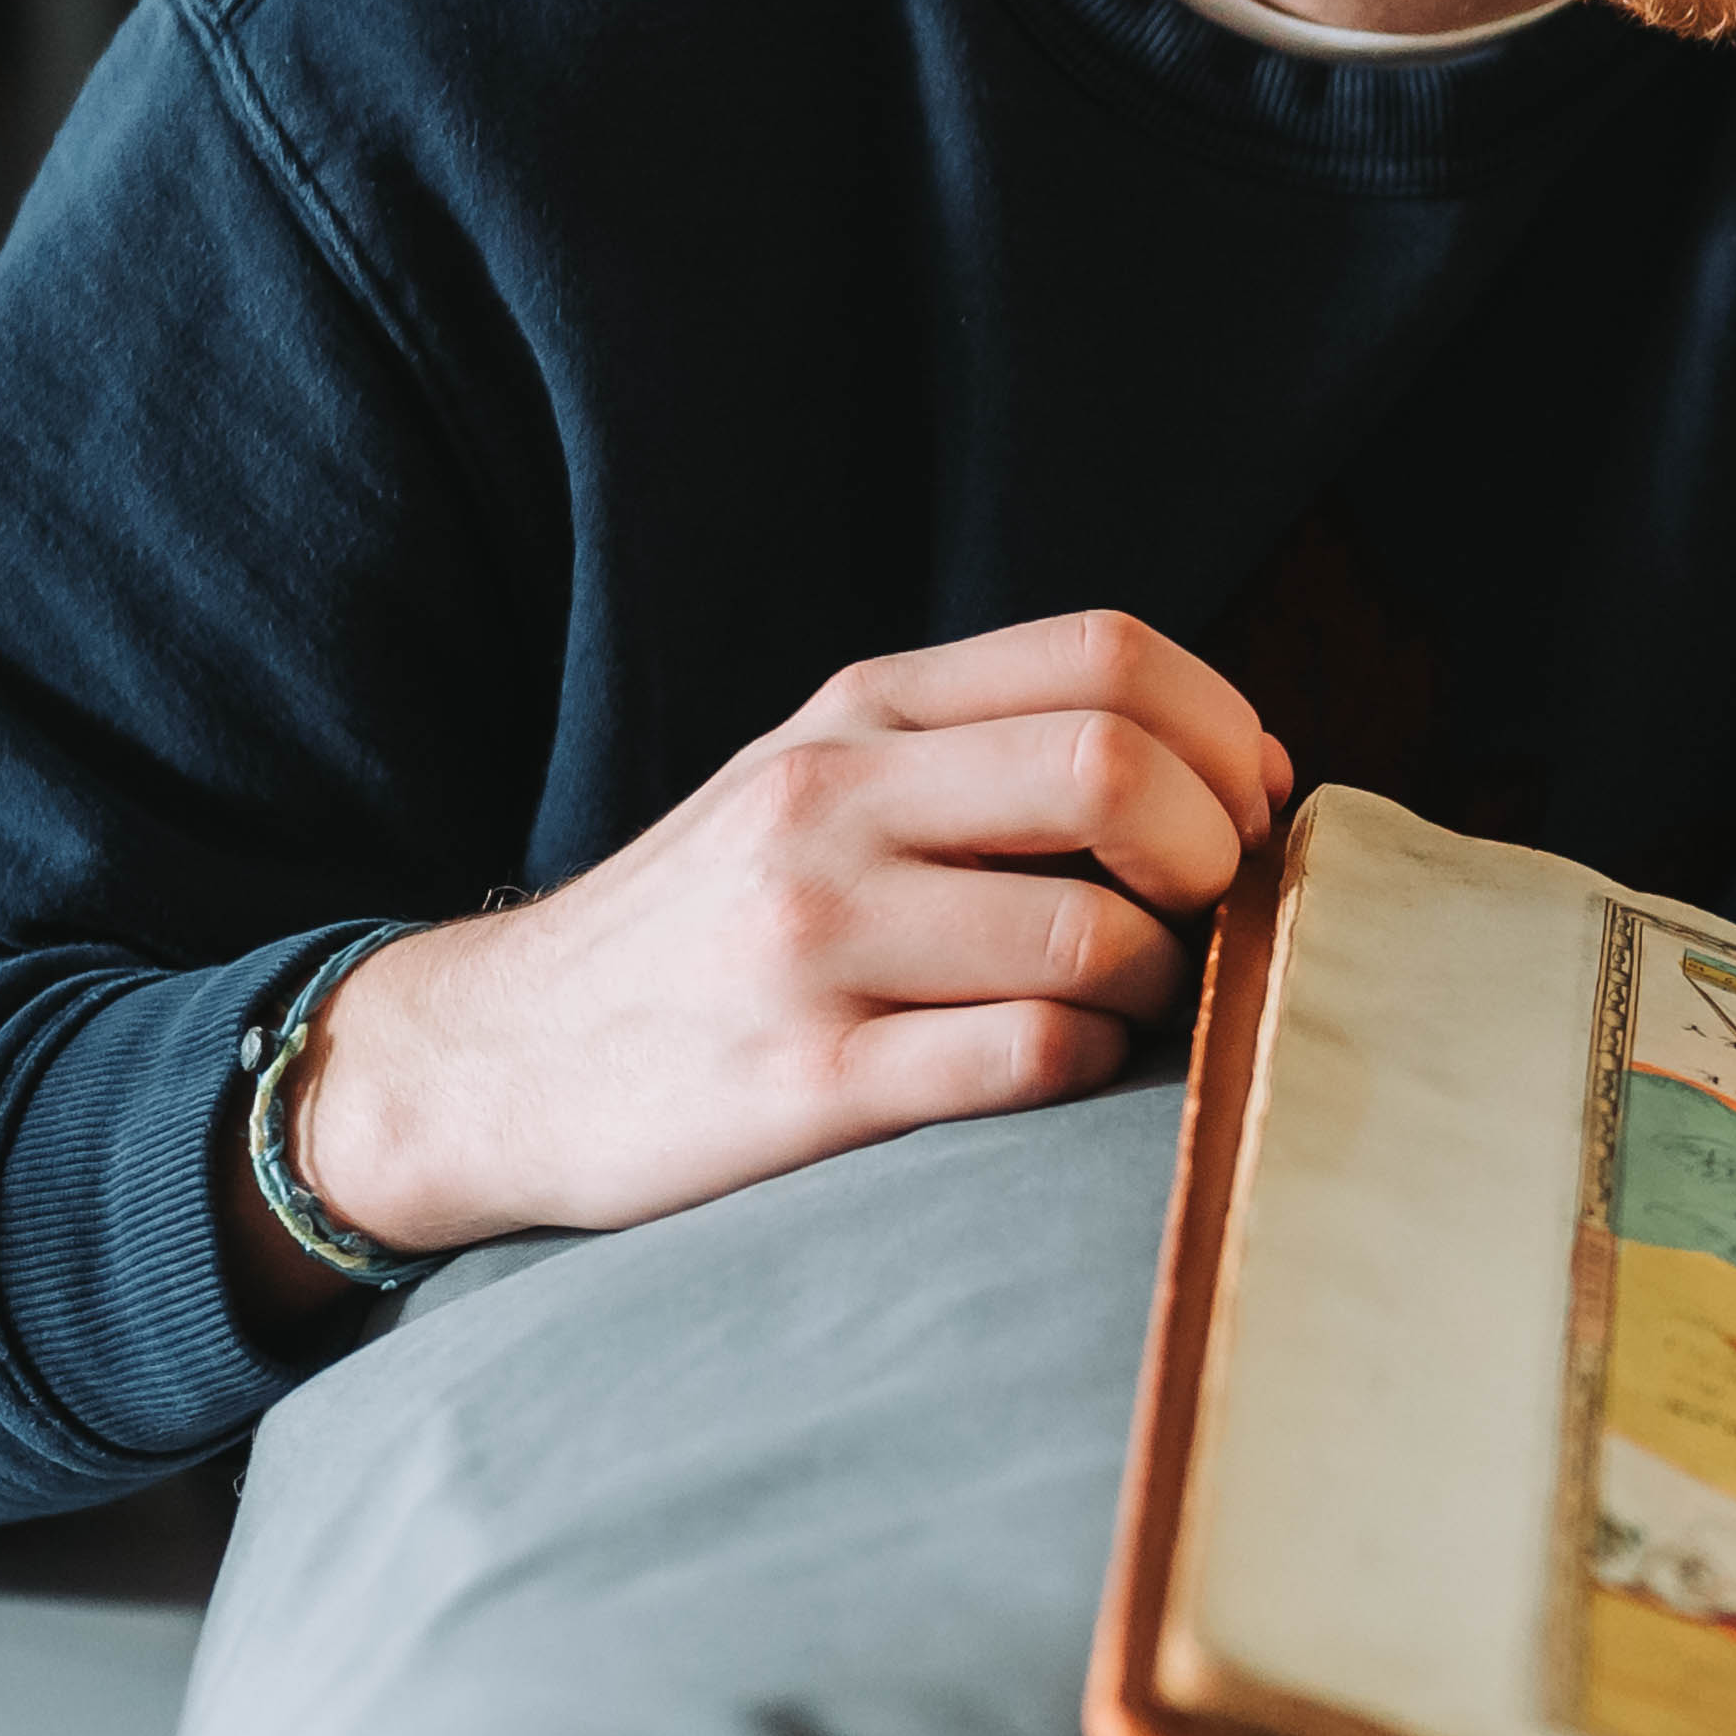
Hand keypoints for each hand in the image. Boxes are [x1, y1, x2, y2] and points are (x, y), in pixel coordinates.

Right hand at [274, 613, 1288, 1276]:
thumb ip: (993, 753)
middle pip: (1116, 772)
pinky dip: (1091, 1066)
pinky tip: (1058, 1067)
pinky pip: (1029, 1056)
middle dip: (1213, 854)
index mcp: (858, 711)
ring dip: (1158, 984)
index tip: (1246, 809)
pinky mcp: (805, 1080)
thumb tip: (1243, 771)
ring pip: (1093, 933)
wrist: (489, 1060)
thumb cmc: (712, 925)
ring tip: (1123, 1008)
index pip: (1108, 655)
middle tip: (1208, 916)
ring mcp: (813, 940)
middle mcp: (830, 800)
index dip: (1223, 730)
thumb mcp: (823, 782)